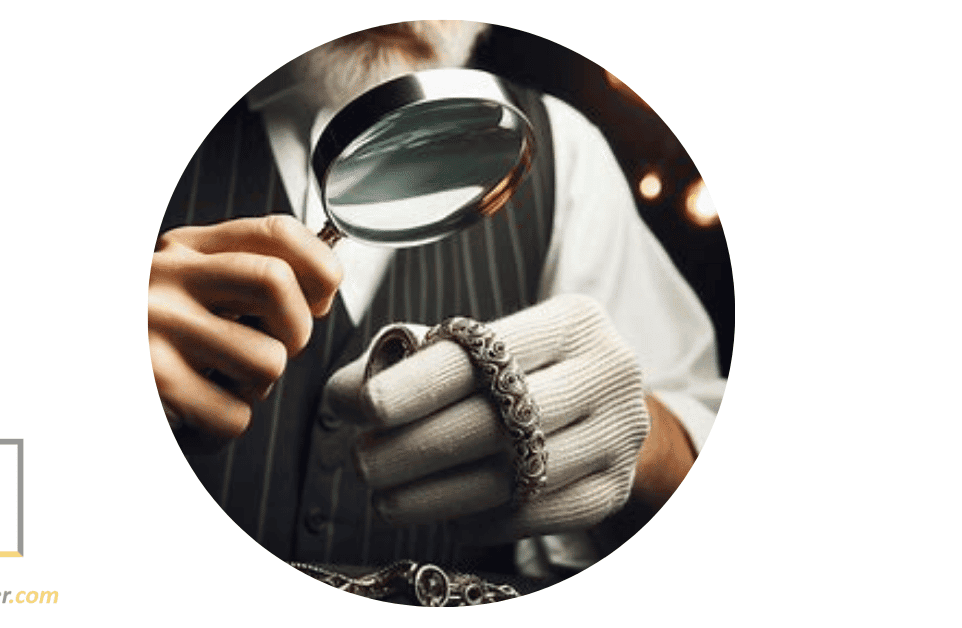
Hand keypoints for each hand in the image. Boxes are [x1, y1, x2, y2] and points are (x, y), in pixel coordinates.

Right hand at [149, 215, 342, 437]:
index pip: (276, 232)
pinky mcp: (154, 382)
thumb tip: (322, 289)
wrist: (69, 359)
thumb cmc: (147, 335)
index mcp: (187, 249)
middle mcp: (169, 278)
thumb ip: (246, 277)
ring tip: (217, 381)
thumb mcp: (188, 285)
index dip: (320, 265)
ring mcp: (158, 328)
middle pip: (277, 283)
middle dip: (297, 328)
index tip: (321, 294)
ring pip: (268, 360)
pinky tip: (194, 411)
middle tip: (273, 346)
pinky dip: (223, 426)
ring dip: (256, 386)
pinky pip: (234, 415)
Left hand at [323, 294, 649, 542]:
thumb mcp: (479, 347)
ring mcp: (619, 435)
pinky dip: (481, 519)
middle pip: (499, 420)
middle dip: (416, 447)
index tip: (365, 407)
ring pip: (514, 476)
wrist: (605, 410)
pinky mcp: (615, 489)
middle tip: (362, 462)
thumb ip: (409, 360)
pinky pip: (536, 515)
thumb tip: (342, 394)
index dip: (420, 383)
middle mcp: (608, 372)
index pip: (486, 354)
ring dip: (438, 494)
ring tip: (385, 499)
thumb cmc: (523, 372)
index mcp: (572, 320)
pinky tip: (444, 513)